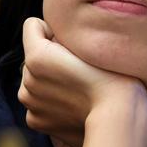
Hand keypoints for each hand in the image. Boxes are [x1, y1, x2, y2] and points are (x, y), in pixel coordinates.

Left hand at [18, 17, 146, 146]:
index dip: (56, 32)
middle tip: (83, 71)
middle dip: (53, 59)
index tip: (75, 47)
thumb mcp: (92, 43)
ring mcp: (30, 103)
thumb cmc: (115, 79)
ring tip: (81, 89)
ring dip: (53, 80)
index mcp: (36, 56)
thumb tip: (54, 37)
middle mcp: (27, 80)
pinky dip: (54, 102)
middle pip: (35, 55)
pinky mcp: (37, 121)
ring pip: (37, 79)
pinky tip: (76, 105)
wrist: (120, 121)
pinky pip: (40, 101)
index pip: (33, 26)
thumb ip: (64, 35)